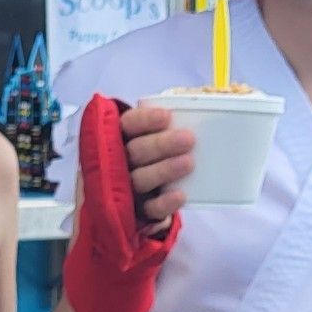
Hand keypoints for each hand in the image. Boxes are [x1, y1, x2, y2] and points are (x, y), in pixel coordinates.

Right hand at [117, 103, 195, 225]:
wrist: (154, 195)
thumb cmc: (162, 153)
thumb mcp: (165, 131)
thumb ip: (174, 117)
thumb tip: (192, 100)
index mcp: (123, 135)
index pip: (128, 124)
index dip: (145, 120)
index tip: (166, 117)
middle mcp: (119, 161)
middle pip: (135, 151)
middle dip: (161, 144)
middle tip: (188, 139)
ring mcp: (126, 188)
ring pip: (140, 179)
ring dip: (164, 170)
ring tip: (189, 163)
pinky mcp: (137, 212)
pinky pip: (148, 209)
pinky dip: (164, 203)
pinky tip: (180, 195)